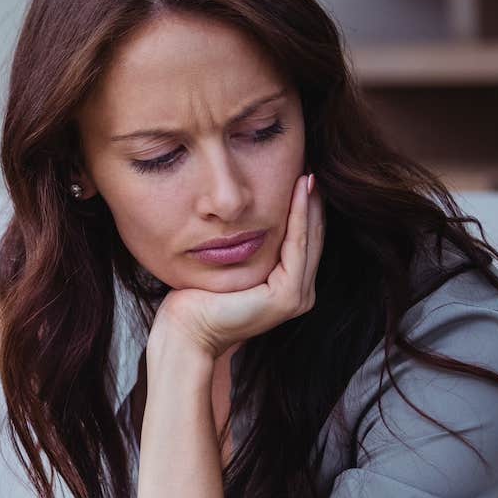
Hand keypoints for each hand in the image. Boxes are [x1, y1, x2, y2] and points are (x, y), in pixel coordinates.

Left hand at [152, 173, 324, 359]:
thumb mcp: (230, 264)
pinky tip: (297, 192)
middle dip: (311, 202)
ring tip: (308, 174)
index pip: (302, 241)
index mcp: (288, 288)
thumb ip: (246, 245)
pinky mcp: (287, 297)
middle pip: (311, 238)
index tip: (300, 175)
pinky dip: (298, 218)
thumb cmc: (197, 299)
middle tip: (310, 166)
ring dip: (310, 205)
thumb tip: (244, 215)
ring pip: (309, 240)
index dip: (303, 208)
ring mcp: (297, 298)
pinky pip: (296, 247)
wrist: (186, 330)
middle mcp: (299, 295)